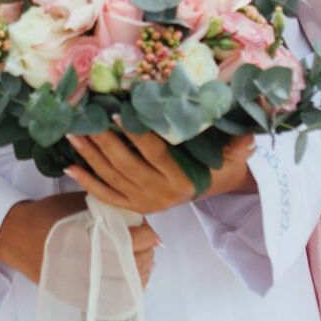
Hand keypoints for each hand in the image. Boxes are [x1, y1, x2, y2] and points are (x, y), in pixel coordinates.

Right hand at [0, 193, 159, 284]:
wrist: (15, 235)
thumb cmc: (49, 215)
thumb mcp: (80, 203)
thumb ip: (111, 209)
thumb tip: (143, 221)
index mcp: (89, 239)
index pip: (133, 242)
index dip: (147, 236)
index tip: (149, 232)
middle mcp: (86, 265)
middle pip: (133, 265)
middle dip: (146, 255)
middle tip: (149, 246)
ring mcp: (81, 285)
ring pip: (126, 286)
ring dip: (140, 274)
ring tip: (143, 263)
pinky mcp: (76, 297)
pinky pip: (112, 302)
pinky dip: (128, 292)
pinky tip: (133, 281)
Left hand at [66, 131, 254, 212]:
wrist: (209, 187)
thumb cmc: (217, 164)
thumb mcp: (232, 156)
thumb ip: (239, 146)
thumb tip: (249, 135)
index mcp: (182, 180)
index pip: (155, 153)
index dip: (137, 134)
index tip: (118, 114)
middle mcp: (160, 194)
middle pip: (127, 165)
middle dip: (104, 142)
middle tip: (86, 120)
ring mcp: (143, 203)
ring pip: (112, 178)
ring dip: (90, 156)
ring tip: (73, 134)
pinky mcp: (131, 207)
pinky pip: (105, 195)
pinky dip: (86, 182)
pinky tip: (70, 166)